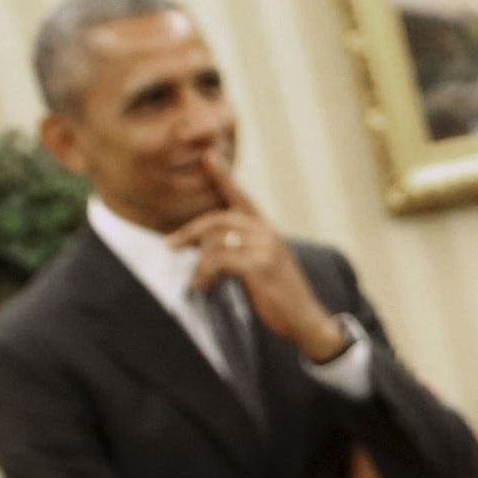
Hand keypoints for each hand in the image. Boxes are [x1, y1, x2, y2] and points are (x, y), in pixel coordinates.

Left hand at [165, 154, 349, 360]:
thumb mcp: (263, 266)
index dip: (224, 176)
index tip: (208, 156)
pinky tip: (204, 287)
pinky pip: (219, 260)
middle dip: (189, 232)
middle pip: (218, 219)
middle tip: (170, 245)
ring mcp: (266, 247)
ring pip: (215, 242)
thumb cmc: (281, 297)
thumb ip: (242, 250)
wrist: (307, 322)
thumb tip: (207, 246)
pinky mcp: (260, 266)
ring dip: (199, 264)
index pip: (241, 197)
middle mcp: (267, 233)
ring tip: (198, 282)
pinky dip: (204, 274)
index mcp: (267, 230)